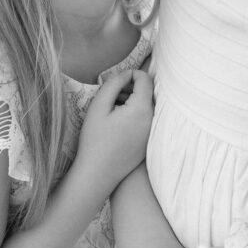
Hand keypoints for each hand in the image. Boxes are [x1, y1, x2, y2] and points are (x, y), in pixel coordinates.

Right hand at [76, 68, 153, 193]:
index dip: (131, 74)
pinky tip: (118, 122)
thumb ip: (114, 84)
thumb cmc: (95, 139)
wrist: (98, 174)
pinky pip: (147, 120)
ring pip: (147, 106)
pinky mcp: (149, 142)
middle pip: (148, 92)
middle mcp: (153, 120)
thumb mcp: (99, 106)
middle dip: (131, 88)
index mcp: (142, 109)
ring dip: (133, 101)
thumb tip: (126, 74)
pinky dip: (135, 115)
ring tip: (113, 108)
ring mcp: (152, 132)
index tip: (116, 82)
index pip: (145, 79)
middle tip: (112, 95)